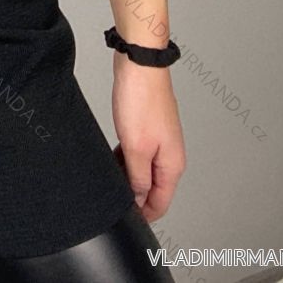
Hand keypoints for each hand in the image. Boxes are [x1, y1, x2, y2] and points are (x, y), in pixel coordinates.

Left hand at [109, 54, 185, 221]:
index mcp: (172, 164)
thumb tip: (139, 200)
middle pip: (153, 188)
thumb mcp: (136, 147)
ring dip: (129, 174)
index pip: (161, 202)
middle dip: (134, 194)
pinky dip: (127, 158)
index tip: (125, 217)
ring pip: (144, 169)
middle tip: (112, 193)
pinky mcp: (148, 128)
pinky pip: (138, 153)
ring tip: (110, 172)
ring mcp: (160, 140)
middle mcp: (170, 154)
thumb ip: (138, 178)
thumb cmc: (141, 99)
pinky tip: (113, 154)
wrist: (139, 64)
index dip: (143, 214)